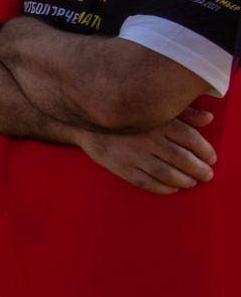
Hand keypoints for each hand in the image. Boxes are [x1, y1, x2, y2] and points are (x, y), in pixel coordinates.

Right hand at [77, 108, 216, 193]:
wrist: (85, 119)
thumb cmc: (126, 113)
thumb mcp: (155, 107)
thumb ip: (183, 112)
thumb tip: (209, 118)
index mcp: (158, 121)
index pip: (190, 138)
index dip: (205, 151)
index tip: (211, 158)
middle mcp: (147, 138)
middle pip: (181, 159)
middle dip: (199, 170)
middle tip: (206, 175)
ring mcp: (132, 154)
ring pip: (166, 173)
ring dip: (184, 181)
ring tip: (191, 182)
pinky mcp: (119, 167)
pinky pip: (146, 183)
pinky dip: (163, 188)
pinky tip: (172, 188)